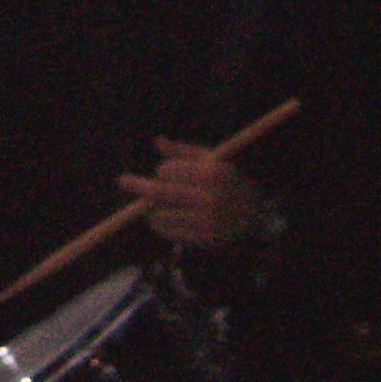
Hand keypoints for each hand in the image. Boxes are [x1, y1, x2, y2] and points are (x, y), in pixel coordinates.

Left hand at [120, 139, 267, 248]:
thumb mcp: (213, 161)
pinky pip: (169, 233)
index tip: (164, 172)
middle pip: (160, 193)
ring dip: (151, 208)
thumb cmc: (228, 183)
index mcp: (214, 175)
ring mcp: (208, 222)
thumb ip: (184, 152)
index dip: (163, 170)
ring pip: (160, 214)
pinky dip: (159, 225)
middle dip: (138, 185)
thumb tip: (157, 141)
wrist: (257, 217)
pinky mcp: (204, 240)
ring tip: (153, 205)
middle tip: (123, 181)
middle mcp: (211, 198)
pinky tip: (161, 218)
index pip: (169, 170)